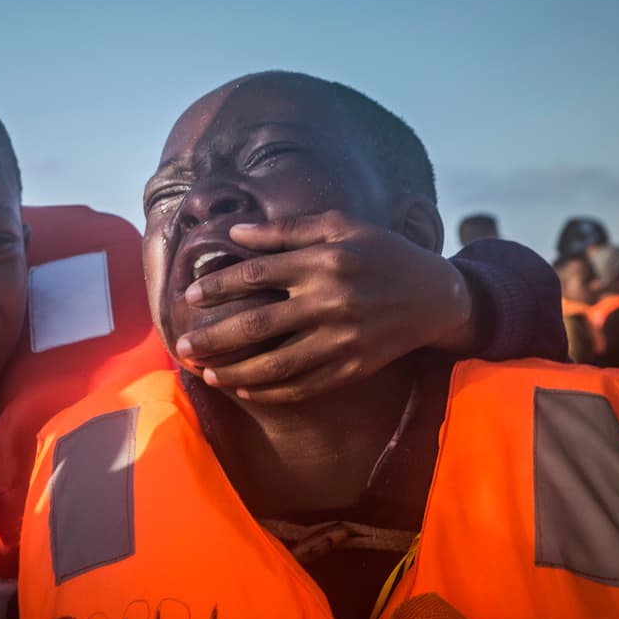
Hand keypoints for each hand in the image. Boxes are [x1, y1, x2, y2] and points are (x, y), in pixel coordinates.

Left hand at [174, 211, 475, 402]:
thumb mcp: (340, 227)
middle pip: (256, 326)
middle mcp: (330, 302)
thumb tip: (235, 233)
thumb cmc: (381, 253)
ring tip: (207, 373)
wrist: (435, 296)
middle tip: (183, 348)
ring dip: (235, 372)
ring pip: (275, 365)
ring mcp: (342, 340)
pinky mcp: (353, 368)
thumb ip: (286, 230)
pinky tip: (244, 388)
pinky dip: (269, 391)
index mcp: (323, 262)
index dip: (219, 287)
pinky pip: (302, 386)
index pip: (256, 275)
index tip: (191, 298)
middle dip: (213, 339)